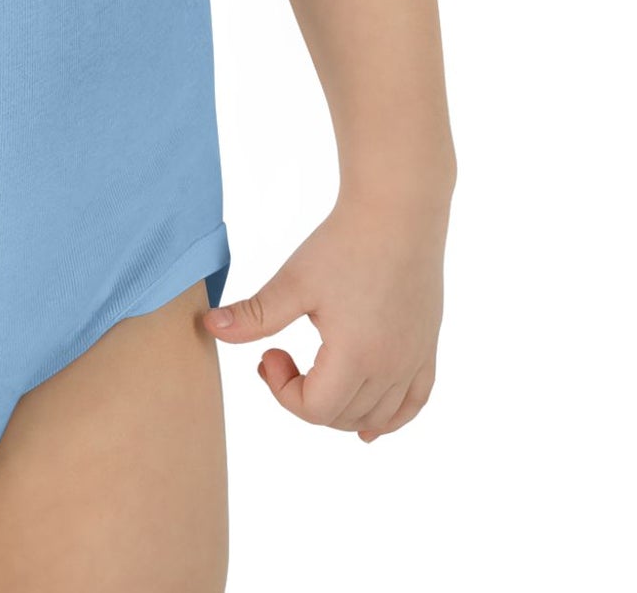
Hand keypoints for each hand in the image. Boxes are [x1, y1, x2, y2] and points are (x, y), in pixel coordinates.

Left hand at [202, 193, 446, 441]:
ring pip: (376, 416)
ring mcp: (413, 360)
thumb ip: (254, 315)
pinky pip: (414, 403)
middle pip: (341, 417)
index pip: (314, 410)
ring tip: (315, 378)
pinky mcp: (426, 347)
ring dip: (340, 410)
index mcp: (355, 357)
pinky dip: (390, 419)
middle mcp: (390, 368)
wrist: (397, 211)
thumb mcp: (294, 281)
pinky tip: (370, 426)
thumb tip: (210, 328)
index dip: (281, 391)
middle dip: (303, 397)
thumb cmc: (345, 243)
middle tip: (280, 355)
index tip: (268, 354)